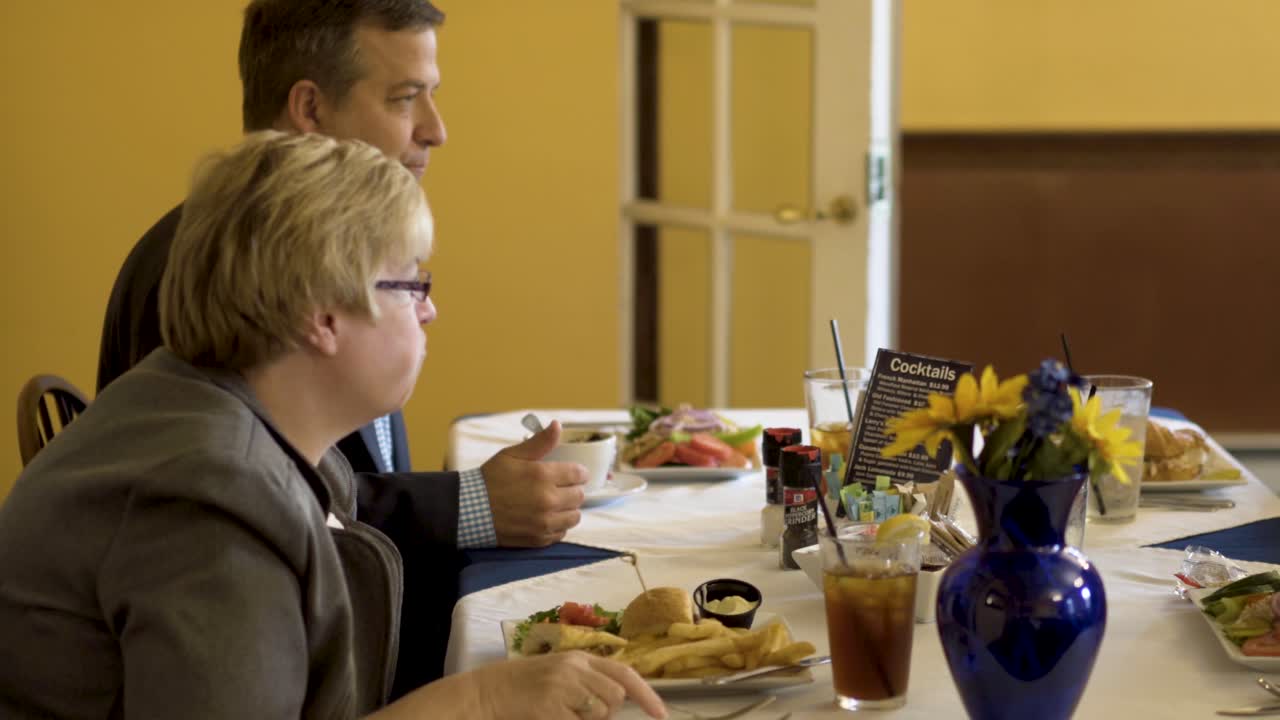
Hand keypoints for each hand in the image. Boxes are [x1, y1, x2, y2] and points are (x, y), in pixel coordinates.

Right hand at [479, 651, 666, 719]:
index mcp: (580, 657)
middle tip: (580, 713)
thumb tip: (619, 701)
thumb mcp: (560, 674)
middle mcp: (574, 667)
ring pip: (600, 712)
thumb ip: (589, 681)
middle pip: (615, 696)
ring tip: (563, 714)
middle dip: (606, 712)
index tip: (661, 714)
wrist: (489, 691)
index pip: (624, 672)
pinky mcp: (550, 706)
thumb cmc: (525, 686)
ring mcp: (562, 686)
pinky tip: (553, 718)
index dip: (646, 694)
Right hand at [481, 420, 587, 546]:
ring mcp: (544, 522)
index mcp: (543, 476)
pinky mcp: (538, 538)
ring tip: (555, 504)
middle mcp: (548, 500)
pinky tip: (546, 518)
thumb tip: (557, 425)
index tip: (572, 473)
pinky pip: (561, 533)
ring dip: (568, 509)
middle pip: (579, 495)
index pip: (579, 474)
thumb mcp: (512, 455)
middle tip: (561, 488)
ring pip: (574, 516)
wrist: (469, 510)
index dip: (578, 472)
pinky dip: (558, 526)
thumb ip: (539, 442)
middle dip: (572, 489)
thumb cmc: (490, 480)